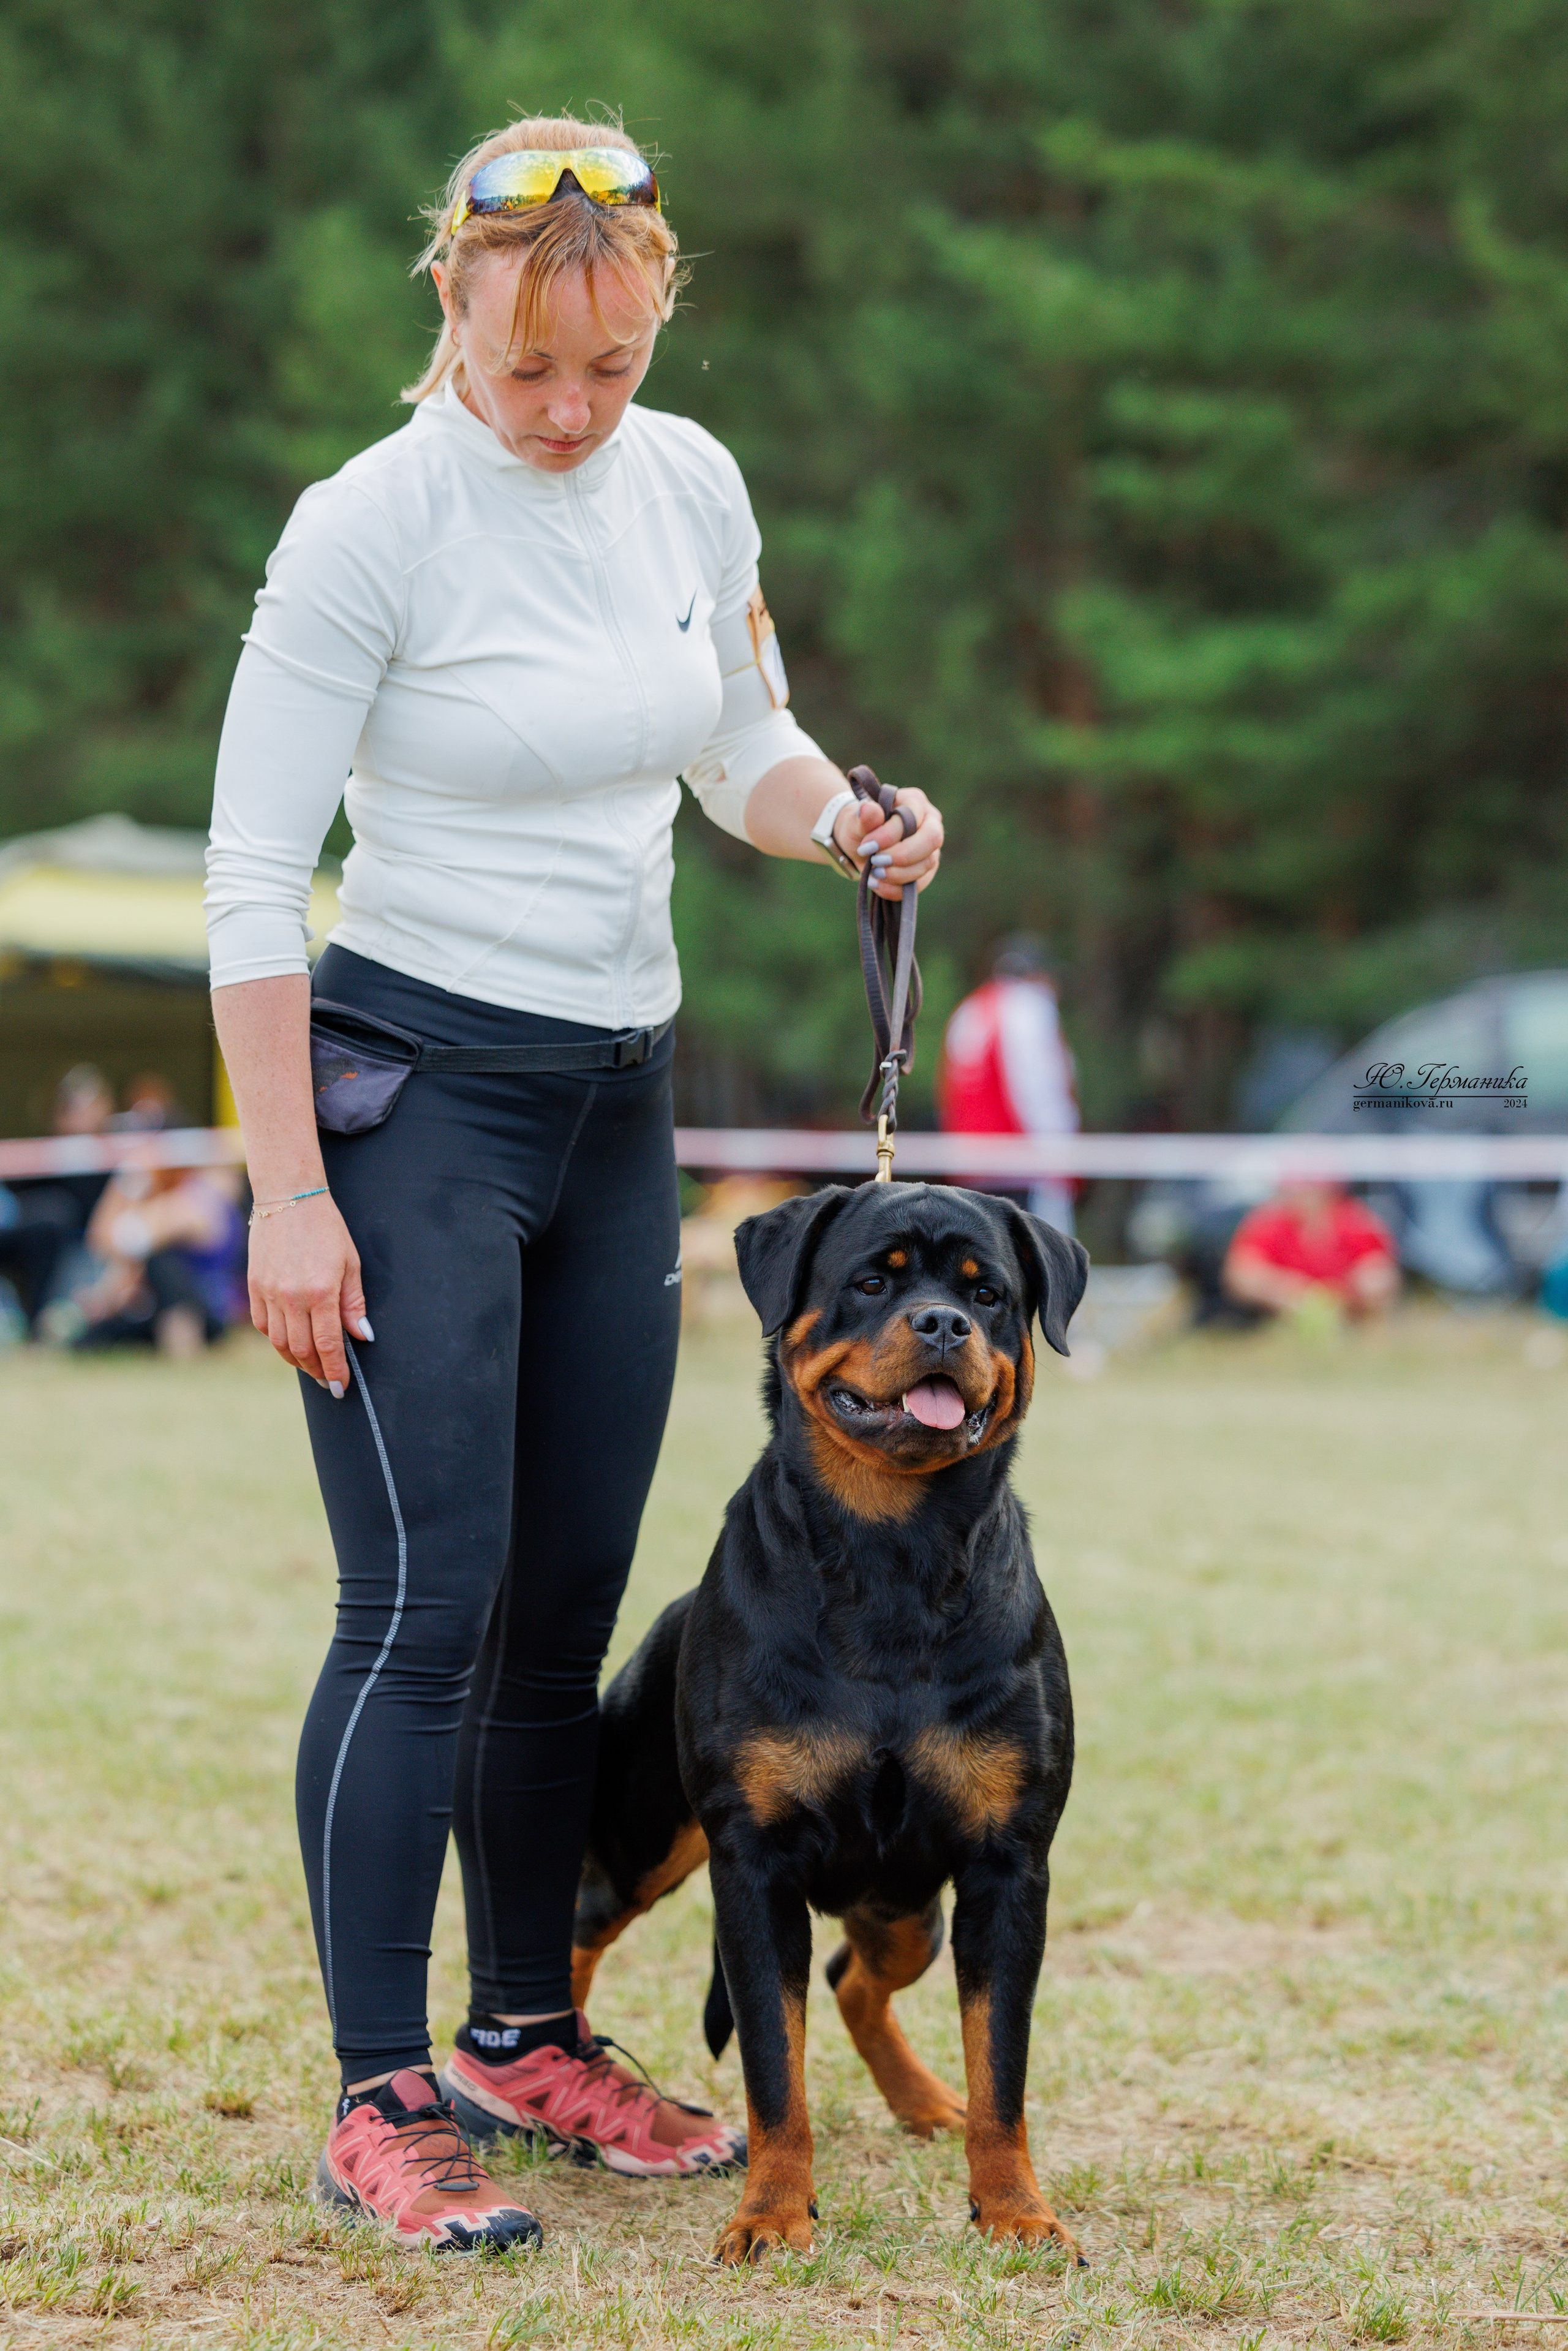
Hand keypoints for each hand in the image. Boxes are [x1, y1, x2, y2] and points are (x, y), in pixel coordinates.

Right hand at [247, 1192, 370, 1394]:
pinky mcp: (254, 1287)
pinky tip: (290, 1342)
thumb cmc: (326, 1228)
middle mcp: (291, 1297)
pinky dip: (277, 1340)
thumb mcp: (350, 1263)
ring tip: (311, 1366)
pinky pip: (263, 1326)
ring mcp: (269, 1293)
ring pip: (280, 1343)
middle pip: (302, 1350)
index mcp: (320, 1291)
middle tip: (328, 1381)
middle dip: (317, 1371)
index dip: (334, 1370)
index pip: (327, 1344)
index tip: (340, 1386)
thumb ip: (354, 1303)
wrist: (288, 1199)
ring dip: (296, 1360)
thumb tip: (361, 1336)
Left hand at [834, 787, 942, 899]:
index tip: (865, 846)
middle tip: (876, 862)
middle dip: (901, 855)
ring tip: (874, 874)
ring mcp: (932, 847)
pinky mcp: (928, 869)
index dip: (889, 835)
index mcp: (914, 801)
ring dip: (898, 874)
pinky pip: (920, 883)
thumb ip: (864, 817)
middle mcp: (930, 822)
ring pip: (927, 864)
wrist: (860, 846)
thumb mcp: (855, 821)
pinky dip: (897, 889)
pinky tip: (878, 884)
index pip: (911, 817)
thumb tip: (866, 808)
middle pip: (931, 840)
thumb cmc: (860, 827)